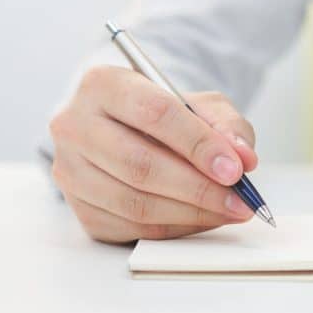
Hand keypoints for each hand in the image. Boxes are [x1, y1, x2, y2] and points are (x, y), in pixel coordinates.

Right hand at [49, 65, 258, 242]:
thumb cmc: (159, 113)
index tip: (234, 169)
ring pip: (134, 202)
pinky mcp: (79, 207)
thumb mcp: (197, 103)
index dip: (199, 144)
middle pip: (140, 164)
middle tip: (238, 200)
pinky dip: (174, 228)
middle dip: (198, 188)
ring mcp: (70, 170)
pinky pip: (130, 227)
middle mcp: (74, 125)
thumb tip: (243, 158)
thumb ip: (225, 125)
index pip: (154, 113)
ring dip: (190, 213)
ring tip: (227, 211)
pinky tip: (201, 219)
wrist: (120, 127)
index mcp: (102, 84)